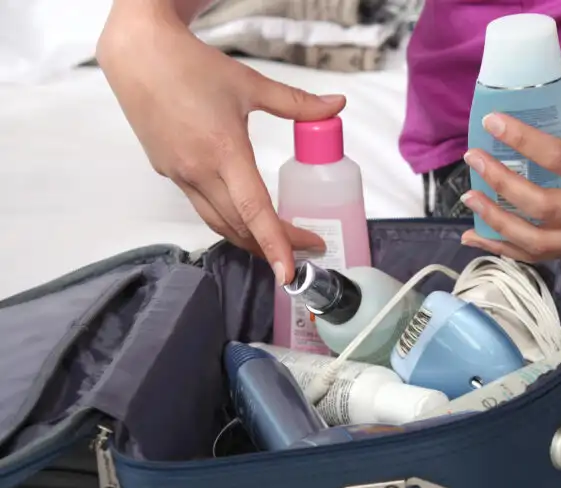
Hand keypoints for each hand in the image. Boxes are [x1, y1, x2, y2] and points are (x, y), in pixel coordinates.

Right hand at [96, 4, 345, 283]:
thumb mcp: (251, 85)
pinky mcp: (168, 172)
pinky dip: (226, 219)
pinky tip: (243, 216)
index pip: (255, 211)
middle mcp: (198, 170)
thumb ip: (297, 103)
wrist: (137, 54)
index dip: (276, 244)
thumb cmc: (191, 66)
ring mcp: (179, 175)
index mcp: (223, 151)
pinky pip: (201, 206)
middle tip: (306, 250)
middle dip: (273, 246)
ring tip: (278, 245)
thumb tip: (336, 106)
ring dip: (248, 239)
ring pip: (218, 222)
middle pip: (239, 227)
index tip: (290, 273)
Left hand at [459, 101, 560, 261]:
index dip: (521, 141)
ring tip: (471, 201)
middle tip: (474, 161)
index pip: (558, 159)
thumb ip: (560, 123)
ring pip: (539, 243)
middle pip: (543, 208)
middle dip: (501, 185)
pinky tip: (478, 237)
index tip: (492, 124)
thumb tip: (510, 129)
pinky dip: (506, 249)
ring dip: (497, 225)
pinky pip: (541, 255)